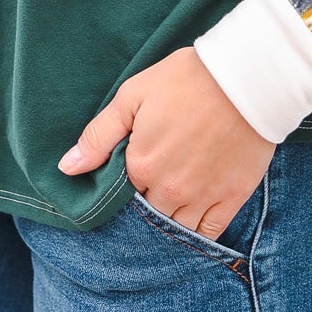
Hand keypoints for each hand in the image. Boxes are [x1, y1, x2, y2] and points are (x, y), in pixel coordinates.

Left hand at [57, 47, 275, 240]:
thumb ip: (99, 136)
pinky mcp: (232, 198)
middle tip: (154, 186)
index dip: (125, 185)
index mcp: (141, 166)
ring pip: (176, 228)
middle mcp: (169, 189)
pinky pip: (209, 234)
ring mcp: (202, 197)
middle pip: (148, 214)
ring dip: (169, 222)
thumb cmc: (186, 79)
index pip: (121, 195)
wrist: (245, 77)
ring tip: (172, 203)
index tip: (133, 172)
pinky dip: (198, 235)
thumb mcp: (133, 96)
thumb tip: (67, 168)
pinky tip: (193, 224)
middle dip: (146, 206)